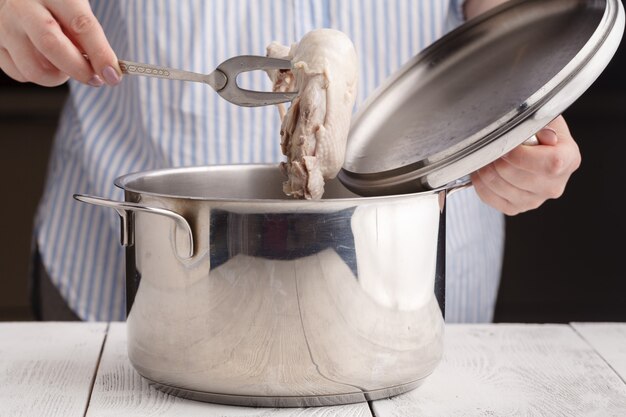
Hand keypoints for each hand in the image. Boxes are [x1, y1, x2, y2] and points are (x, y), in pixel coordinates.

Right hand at [0, 0, 120, 86]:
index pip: (81, 25)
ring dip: (58, 76)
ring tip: (66, 64)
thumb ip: (86, 32)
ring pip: (34, 68)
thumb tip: (104, 67)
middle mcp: (21, 6)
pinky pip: (19, 73)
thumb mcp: (73, 4)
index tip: (113, 74)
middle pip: (52, 46)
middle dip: (79, 70)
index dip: (100, 54)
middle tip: (95, 79)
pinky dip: (38, 75)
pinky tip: (44, 61)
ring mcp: (3, 25)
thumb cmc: (52, 1)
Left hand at [470, 116, 580, 215]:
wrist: (534, 147)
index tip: (508, 144)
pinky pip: (490, 198)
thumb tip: (543, 135)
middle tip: (489, 146)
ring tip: (484, 156)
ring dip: (485, 169)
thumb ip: (542, 123)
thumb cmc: (538, 130)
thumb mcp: (544, 117)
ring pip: (500, 186)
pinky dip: (480, 183)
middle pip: (516, 175)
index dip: (521, 154)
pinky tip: (482, 170)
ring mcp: (535, 200)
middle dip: (498, 158)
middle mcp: (554, 185)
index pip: (549, 163)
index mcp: (569, 160)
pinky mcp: (515, 208)